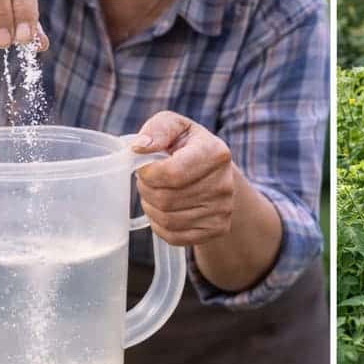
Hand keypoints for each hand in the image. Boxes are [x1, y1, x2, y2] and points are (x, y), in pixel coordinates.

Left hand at [131, 112, 235, 245]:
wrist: (215, 173)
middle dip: (147, 190)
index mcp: (215, 153)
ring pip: (168, 220)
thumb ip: (157, 129)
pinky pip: (176, 237)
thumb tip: (139, 148)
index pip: (172, 174)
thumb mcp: (175, 126)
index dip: (148, 174)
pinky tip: (162, 211)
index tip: (143, 167)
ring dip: (151, 208)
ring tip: (154, 194)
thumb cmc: (188, 147)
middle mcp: (224, 183)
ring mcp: (223, 209)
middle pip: (167, 199)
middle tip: (147, 181)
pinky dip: (160, 226)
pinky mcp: (218, 228)